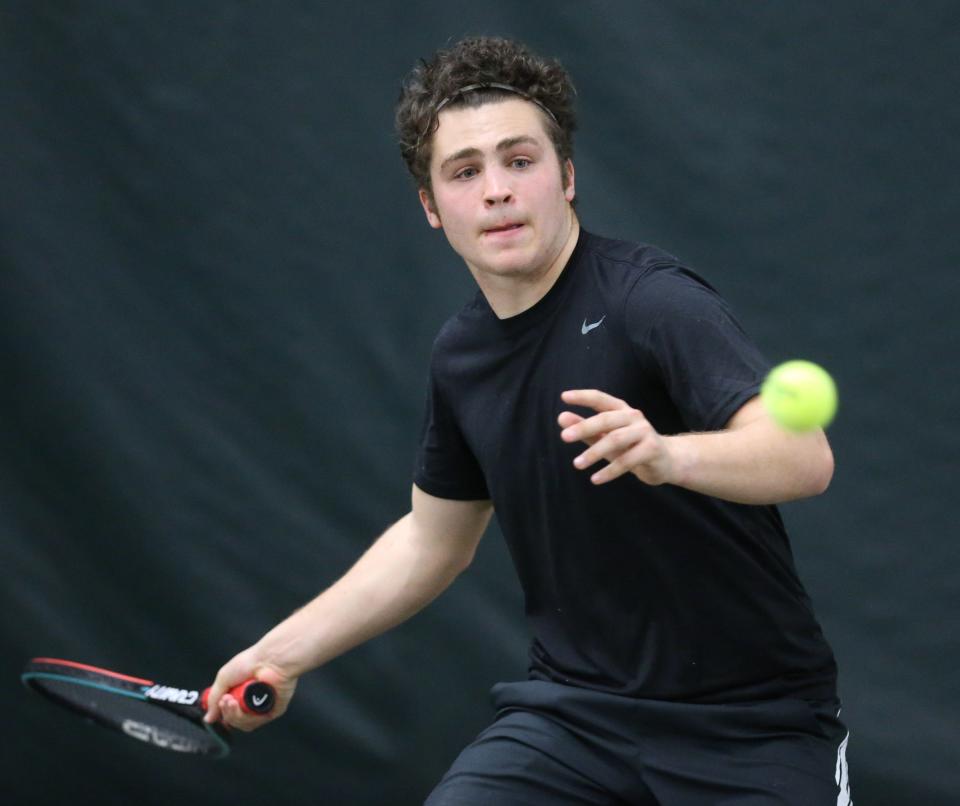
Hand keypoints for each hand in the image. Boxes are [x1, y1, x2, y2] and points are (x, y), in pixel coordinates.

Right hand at [203, 647, 297, 731]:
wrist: (269, 660)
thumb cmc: (250, 662)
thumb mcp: (223, 677)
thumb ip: (213, 699)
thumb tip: (208, 718)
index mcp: (241, 693)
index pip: (229, 712)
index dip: (221, 713)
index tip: (216, 706)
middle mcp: (252, 701)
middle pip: (235, 720)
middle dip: (226, 713)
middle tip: (224, 701)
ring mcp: (262, 707)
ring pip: (244, 724)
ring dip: (233, 715)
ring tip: (231, 701)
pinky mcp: (273, 710)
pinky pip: (256, 722)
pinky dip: (246, 716)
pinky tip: (240, 704)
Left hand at [558, 389, 678, 485]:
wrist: (666, 462)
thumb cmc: (631, 447)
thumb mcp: (606, 437)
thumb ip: (585, 429)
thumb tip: (561, 418)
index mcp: (621, 410)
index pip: (600, 399)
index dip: (583, 397)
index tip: (564, 397)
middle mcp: (634, 417)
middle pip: (606, 419)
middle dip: (584, 427)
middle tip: (564, 437)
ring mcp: (645, 432)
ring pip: (616, 440)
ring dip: (594, 453)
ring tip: (577, 464)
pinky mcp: (652, 450)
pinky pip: (627, 461)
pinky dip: (609, 471)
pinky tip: (595, 479)